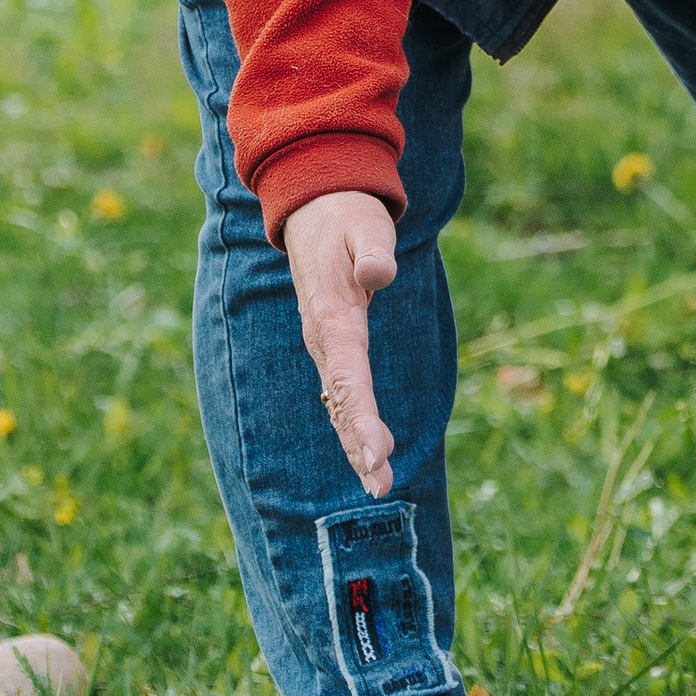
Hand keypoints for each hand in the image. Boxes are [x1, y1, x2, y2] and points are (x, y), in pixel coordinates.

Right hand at [282, 190, 399, 496]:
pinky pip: (342, 394)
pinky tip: (368, 458)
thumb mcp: (364, 225)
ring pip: (340, 403)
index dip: (361, 415)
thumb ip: (372, 250)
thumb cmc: (347, 219)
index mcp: (333, 316)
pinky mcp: (334, 348)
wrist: (316, 210)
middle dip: (359, 444)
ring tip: (379, 485)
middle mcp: (324, 339)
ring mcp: (326, 346)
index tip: (376, 451)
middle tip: (379, 483)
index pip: (348, 374)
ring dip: (357, 444)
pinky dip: (353, 425)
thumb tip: (379, 274)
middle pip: (342, 400)